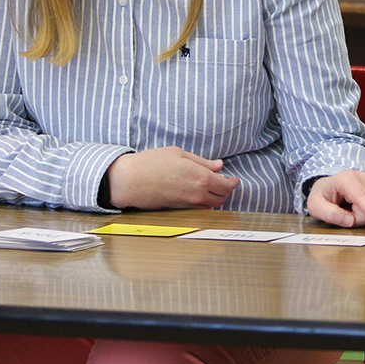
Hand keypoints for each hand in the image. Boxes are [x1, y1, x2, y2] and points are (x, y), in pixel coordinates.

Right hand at [106, 146, 239, 209]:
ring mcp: (187, 204)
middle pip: (221, 198)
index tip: (234, 179)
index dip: (232, 183)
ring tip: (215, 188)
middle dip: (226, 191)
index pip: (225, 185)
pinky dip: (204, 203)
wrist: (130, 180)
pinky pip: (198, 209)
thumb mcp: (180, 154)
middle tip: (227, 183)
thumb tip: (219, 165)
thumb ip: (202, 162)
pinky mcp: (178, 209)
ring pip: (210, 206)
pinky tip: (200, 194)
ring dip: (216, 198)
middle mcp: (197, 194)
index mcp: (200, 177)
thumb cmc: (152, 163)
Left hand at [306, 171, 364, 227]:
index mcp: (346, 179)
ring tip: (351, 206)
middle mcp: (364, 177)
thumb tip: (350, 221)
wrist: (331, 187)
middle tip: (343, 211)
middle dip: (356, 218)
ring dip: (363, 216)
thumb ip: (329, 214)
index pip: (359, 196)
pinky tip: (360, 205)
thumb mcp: (315, 206)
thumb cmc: (323, 196)